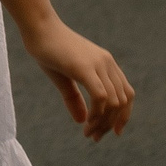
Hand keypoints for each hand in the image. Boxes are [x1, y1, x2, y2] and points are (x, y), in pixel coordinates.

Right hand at [20, 18, 133, 139]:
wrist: (38, 28)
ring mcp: (98, 64)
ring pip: (113, 102)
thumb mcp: (63, 78)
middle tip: (94, 137)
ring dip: (103, 123)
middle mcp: (108, 63)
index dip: (123, 115)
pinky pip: (101, 97)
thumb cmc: (49, 50)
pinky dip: (97, 114)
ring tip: (88, 133)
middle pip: (122, 102)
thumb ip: (74, 98)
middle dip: (111, 124)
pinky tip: (86, 123)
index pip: (127, 94)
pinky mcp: (85, 67)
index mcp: (107, 64)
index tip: (113, 132)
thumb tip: (82, 121)